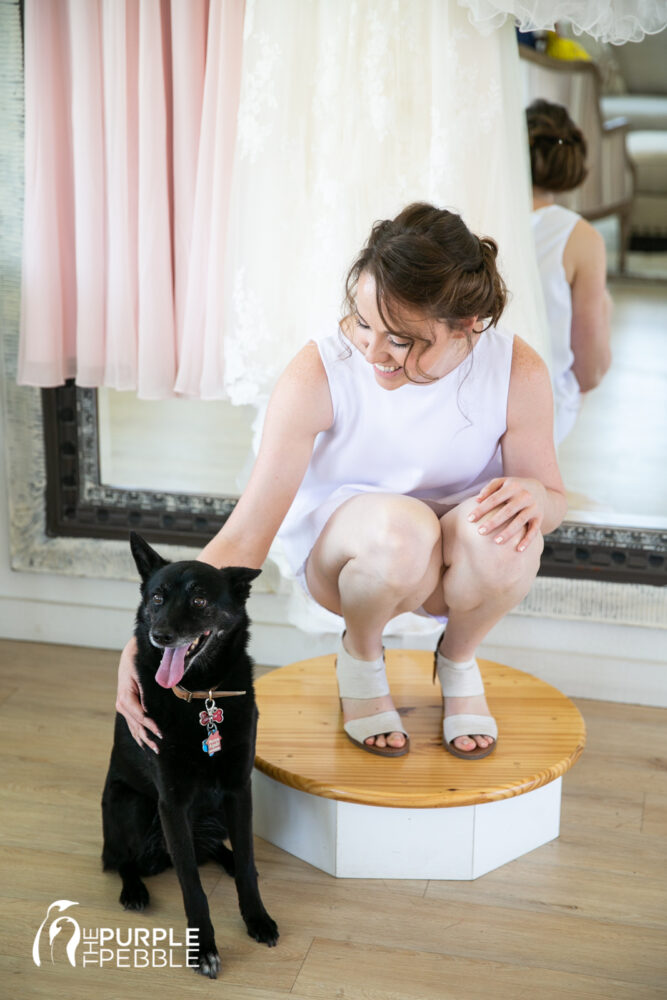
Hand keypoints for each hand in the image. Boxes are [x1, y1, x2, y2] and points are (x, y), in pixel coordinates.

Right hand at [116, 637, 161, 752]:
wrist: (130, 655)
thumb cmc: (138, 663)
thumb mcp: (142, 675)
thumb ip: (146, 693)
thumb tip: (150, 710)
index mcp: (125, 697)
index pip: (139, 715)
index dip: (150, 726)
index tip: (160, 733)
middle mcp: (122, 704)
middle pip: (136, 725)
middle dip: (148, 737)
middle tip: (160, 748)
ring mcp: (123, 707)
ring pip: (134, 727)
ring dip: (144, 739)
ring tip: (155, 749)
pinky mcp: (126, 708)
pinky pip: (132, 723)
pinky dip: (138, 734)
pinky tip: (144, 743)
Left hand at [467, 477, 545, 551]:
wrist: (539, 489)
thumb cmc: (513, 488)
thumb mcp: (502, 482)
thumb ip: (489, 488)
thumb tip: (477, 500)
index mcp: (513, 487)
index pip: (494, 499)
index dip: (481, 509)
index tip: (469, 519)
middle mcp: (524, 496)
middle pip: (507, 511)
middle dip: (493, 522)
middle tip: (480, 532)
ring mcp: (533, 507)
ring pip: (520, 522)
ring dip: (508, 532)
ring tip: (496, 542)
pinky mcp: (539, 517)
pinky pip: (534, 530)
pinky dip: (527, 541)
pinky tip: (518, 550)